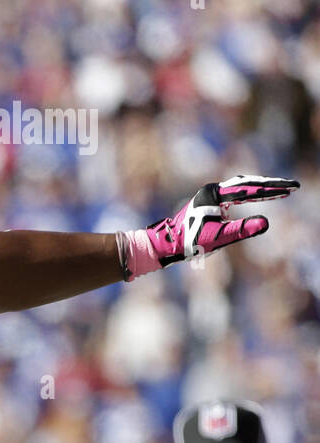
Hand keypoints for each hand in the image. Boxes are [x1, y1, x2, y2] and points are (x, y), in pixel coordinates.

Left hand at [121, 174, 298, 278]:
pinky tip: (257, 196)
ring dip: (260, 188)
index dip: (272, 191)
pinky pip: (233, 194)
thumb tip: (266, 224)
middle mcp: (212, 190)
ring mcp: (209, 195)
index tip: (290, 189)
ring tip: (279, 190)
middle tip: (291, 187)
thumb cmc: (187, 244)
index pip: (250, 190)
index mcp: (214, 194)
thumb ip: (241, 230)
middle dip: (271, 186)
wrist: (163, 246)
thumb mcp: (217, 239)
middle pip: (248, 184)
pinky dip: (248, 194)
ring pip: (241, 187)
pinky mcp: (207, 202)